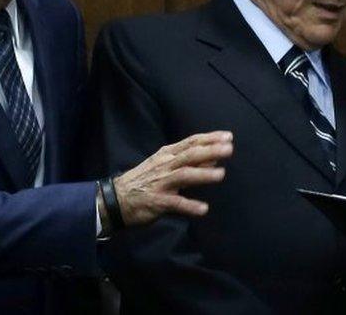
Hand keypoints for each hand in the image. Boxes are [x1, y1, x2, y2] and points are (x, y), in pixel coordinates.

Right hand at [110, 131, 232, 225]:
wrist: (116, 199)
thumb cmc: (145, 181)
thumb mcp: (165, 166)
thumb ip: (189, 162)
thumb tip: (214, 158)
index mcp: (167, 155)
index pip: (191, 142)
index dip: (210, 138)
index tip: (228, 136)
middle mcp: (165, 166)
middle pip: (190, 155)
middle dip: (210, 151)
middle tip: (229, 148)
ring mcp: (161, 183)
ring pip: (184, 175)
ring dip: (203, 174)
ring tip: (221, 174)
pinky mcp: (157, 201)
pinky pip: (175, 203)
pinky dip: (190, 206)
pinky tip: (204, 209)